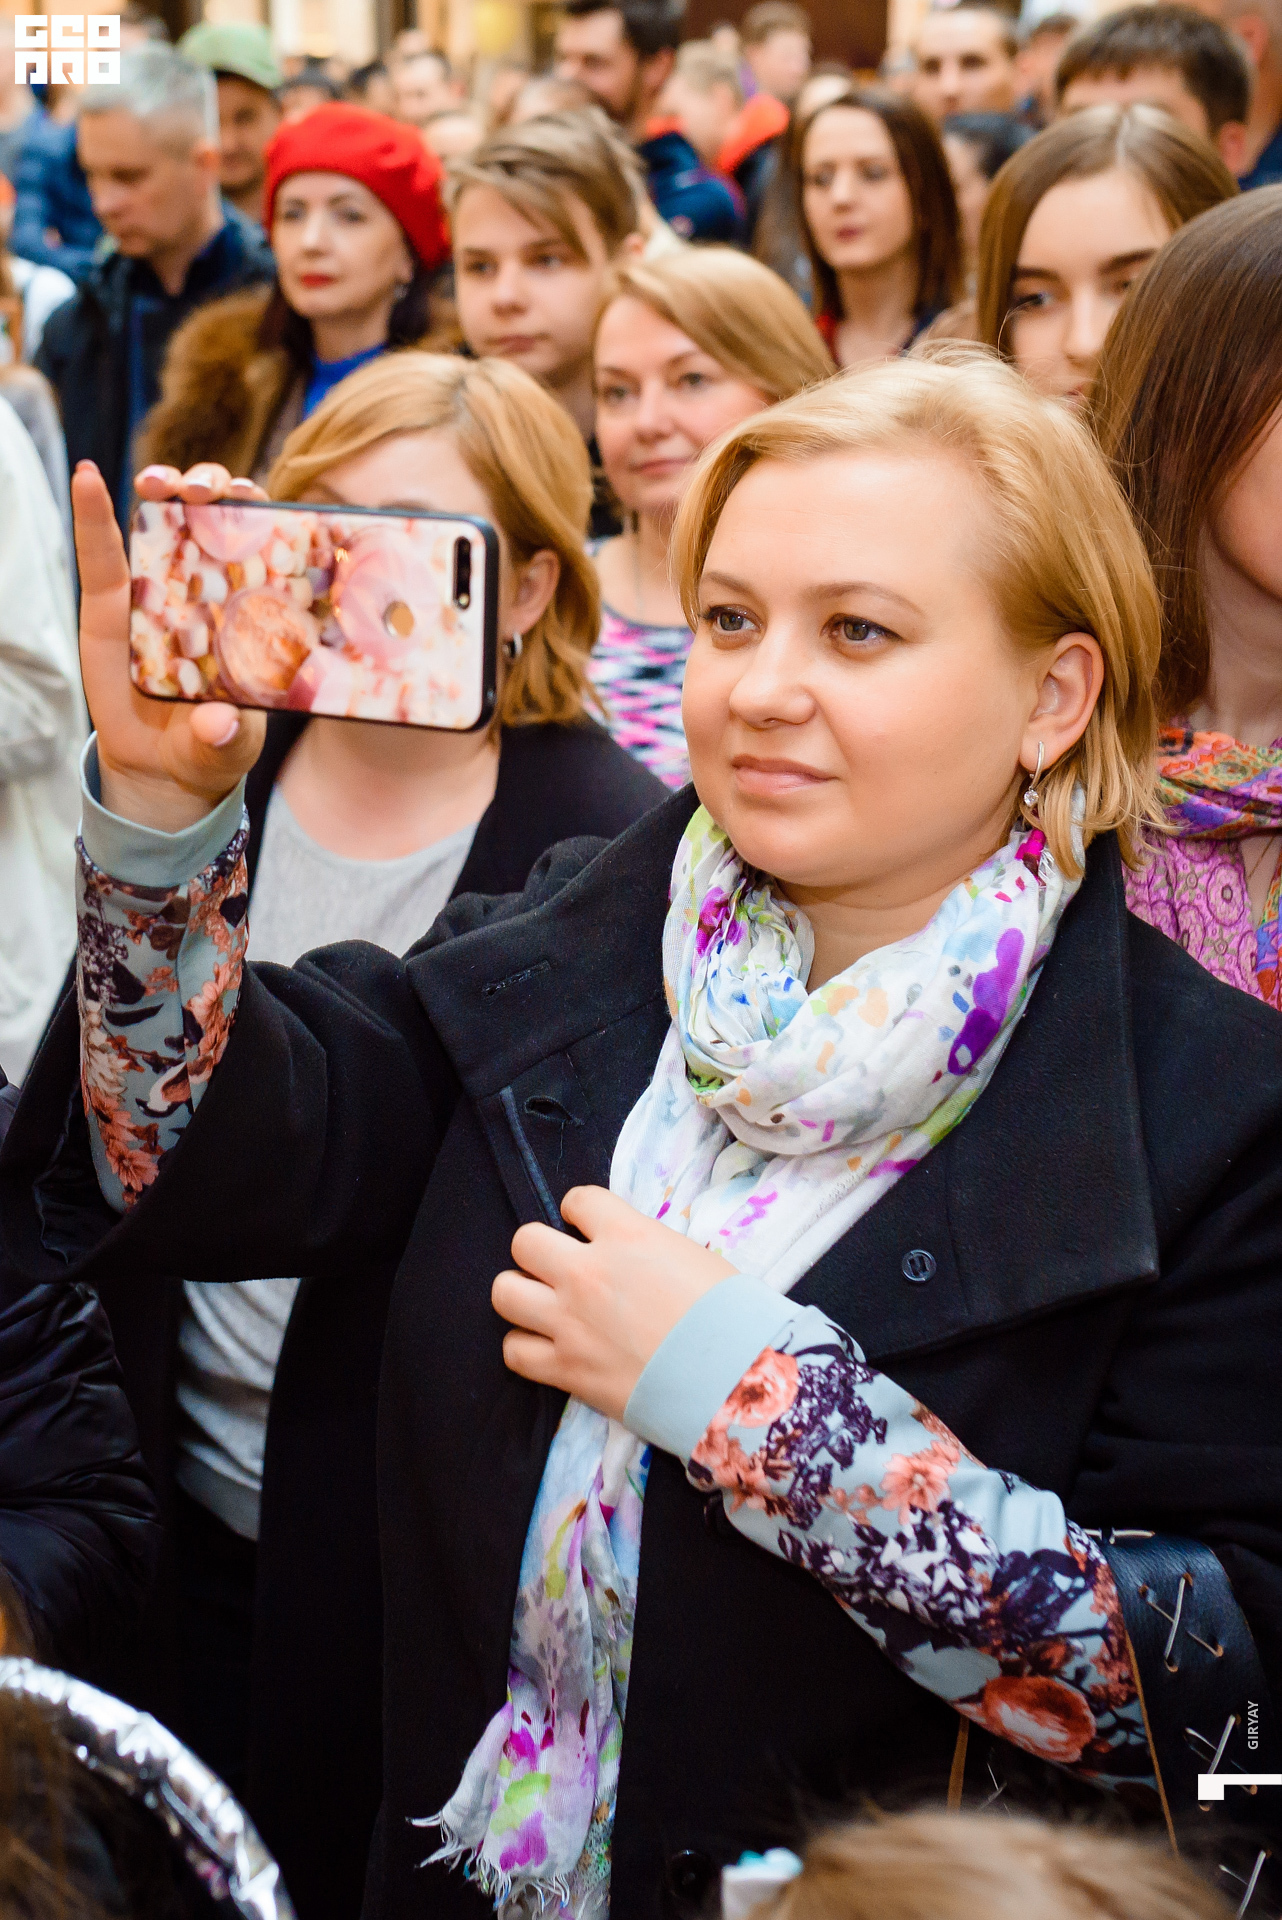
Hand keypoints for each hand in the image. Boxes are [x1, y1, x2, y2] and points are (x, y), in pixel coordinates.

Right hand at [74, 459, 269, 831]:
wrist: (161, 767)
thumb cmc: (212, 745)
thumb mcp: (226, 747)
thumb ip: (224, 738)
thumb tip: (217, 724)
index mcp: (251, 610)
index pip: (264, 546)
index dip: (263, 512)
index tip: (259, 498)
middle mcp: (207, 588)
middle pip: (216, 518)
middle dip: (216, 490)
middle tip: (208, 492)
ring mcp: (158, 588)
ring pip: (163, 521)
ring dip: (164, 487)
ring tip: (159, 483)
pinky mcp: (111, 601)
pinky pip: (101, 553)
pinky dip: (92, 514)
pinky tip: (87, 477)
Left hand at [492, 1186, 735, 1420]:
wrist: (734, 1378)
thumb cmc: (730, 1314)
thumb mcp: (692, 1256)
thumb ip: (648, 1247)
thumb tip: (631, 1255)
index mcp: (626, 1235)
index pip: (578, 1199)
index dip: (580, 1211)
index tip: (586, 1226)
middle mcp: (587, 1273)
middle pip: (524, 1242)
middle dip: (540, 1251)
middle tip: (560, 1268)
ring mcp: (570, 1322)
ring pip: (504, 1292)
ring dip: (522, 1295)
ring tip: (544, 1305)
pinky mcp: (566, 1369)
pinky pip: (514, 1351)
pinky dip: (526, 1347)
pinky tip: (547, 1346)